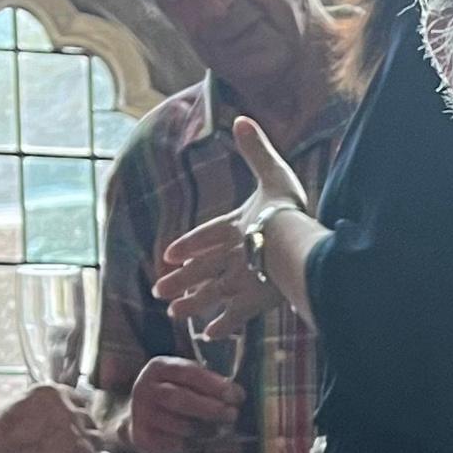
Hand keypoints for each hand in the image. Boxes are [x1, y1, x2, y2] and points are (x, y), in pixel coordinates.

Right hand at [0, 383, 110, 452]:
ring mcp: (79, 432)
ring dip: (92, 452)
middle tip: (73, 450)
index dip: (73, 418)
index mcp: (51, 392)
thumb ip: (33, 410)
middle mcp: (69, 407)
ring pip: (98, 441)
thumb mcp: (11, 409)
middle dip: (82, 435)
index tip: (69, 429)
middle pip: (88, 421)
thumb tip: (39, 419)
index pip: (75, 401)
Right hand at [125, 356, 245, 452]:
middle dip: (210, 408)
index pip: (187, 372)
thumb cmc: (175, 393)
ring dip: (204, 428)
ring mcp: (141, 413)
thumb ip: (208, 383)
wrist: (142, 418)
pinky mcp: (142, 436)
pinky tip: (204, 441)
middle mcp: (145, 388)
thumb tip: (238, 395)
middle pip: (179, 398)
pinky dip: (192, 443)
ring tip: (222, 429)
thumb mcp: (185, 380)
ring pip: (177, 424)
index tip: (235, 395)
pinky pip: (172, 443)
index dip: (213, 384)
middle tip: (232, 414)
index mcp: (159, 367)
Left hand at [157, 117, 318, 338]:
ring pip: (208, 295)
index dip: (188, 246)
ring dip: (191, 305)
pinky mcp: (252, 301)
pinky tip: (208, 335)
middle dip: (180, 281)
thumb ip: (256, 150)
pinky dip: (220, 326)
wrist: (293, 244)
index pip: (203, 237)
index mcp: (231, 226)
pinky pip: (232, 317)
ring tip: (175, 314)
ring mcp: (238, 280)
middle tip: (159, 293)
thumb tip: (242, 117)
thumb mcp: (272, 172)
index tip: (169, 256)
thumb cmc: (285, 209)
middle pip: (199, 270)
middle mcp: (228, 255)